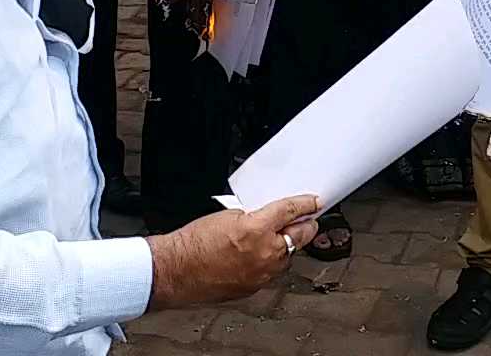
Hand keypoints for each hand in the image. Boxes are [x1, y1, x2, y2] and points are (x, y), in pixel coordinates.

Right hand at [145, 194, 320, 308]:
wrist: (176, 270)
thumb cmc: (194, 243)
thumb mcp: (228, 214)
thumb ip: (255, 215)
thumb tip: (270, 216)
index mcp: (257, 229)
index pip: (290, 211)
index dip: (306, 204)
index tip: (314, 202)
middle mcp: (265, 254)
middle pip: (300, 236)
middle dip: (305, 225)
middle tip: (306, 218)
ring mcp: (262, 274)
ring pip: (288, 256)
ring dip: (286, 245)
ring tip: (274, 237)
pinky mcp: (255, 288)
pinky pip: (272, 271)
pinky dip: (270, 262)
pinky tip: (257, 255)